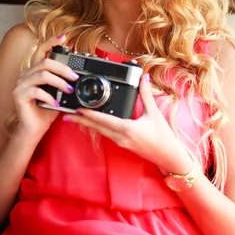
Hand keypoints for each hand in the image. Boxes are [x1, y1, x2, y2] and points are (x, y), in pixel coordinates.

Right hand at [12, 34, 78, 143]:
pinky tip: (56, 104)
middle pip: (45, 62)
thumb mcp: (58, 93)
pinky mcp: (18, 95)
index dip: (52, 42)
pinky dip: (49, 97)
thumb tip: (77, 75)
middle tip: (75, 77)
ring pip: (42, 75)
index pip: (42, 51)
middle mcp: (26, 74)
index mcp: (35, 71)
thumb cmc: (46, 111)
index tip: (64, 37)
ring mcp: (21, 84)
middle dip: (63, 68)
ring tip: (69, 90)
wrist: (34, 129)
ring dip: (59, 82)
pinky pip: (36, 91)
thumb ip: (63, 82)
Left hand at [62, 74, 192, 172]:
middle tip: (66, 114)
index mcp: (127, 129)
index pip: (104, 120)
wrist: (168, 157)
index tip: (77, 109)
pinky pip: (106, 133)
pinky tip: (92, 122)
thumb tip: (143, 77)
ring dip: (87, 123)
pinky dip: (97, 127)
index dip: (89, 115)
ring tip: (74, 117)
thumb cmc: (163, 137)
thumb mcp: (154, 113)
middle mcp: (121, 137)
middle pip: (96, 127)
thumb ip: (146, 94)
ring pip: (100, 131)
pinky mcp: (122, 144)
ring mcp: (120, 142)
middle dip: (81, 120)